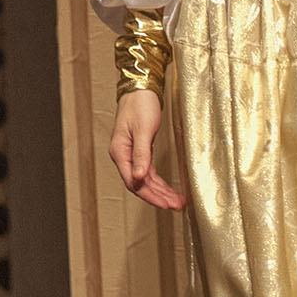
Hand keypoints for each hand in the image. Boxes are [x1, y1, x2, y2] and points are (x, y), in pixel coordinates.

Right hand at [108, 89, 186, 210]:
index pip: (133, 182)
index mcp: (119, 152)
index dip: (150, 196)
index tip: (166, 205)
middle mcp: (123, 156)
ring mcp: (131, 155)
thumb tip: (139, 178)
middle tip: (177, 206)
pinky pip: (149, 173)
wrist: (141, 90)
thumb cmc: (140, 105)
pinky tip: (169, 190)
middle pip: (140, 184)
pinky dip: (159, 183)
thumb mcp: (143, 129)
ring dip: (161, 192)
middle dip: (159, 197)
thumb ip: (141, 154)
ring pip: (145, 181)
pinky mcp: (140, 151)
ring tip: (177, 202)